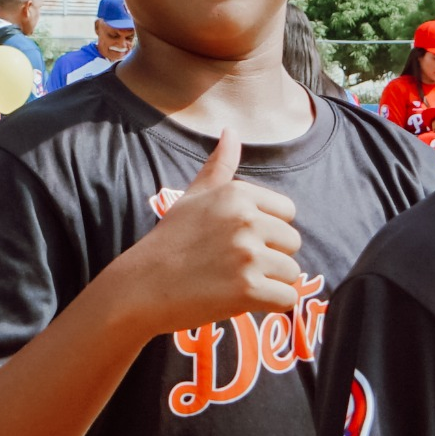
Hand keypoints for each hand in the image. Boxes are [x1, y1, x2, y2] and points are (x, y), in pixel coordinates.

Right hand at [111, 132, 302, 336]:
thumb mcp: (193, 196)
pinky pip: (287, 299)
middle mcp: (246, 220)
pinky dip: (270, 305)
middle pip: (292, 243)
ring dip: (270, 283)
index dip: (267, 231)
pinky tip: (242, 300)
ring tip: (234, 283)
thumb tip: (231, 130)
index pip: (287, 212)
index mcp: (238, 194)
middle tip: (233, 266)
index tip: (237, 241)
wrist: (142, 287)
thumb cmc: (170, 241)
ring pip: (291, 272)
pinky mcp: (248, 289)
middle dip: (271, 258)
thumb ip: (219, 165)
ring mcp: (248, 255)